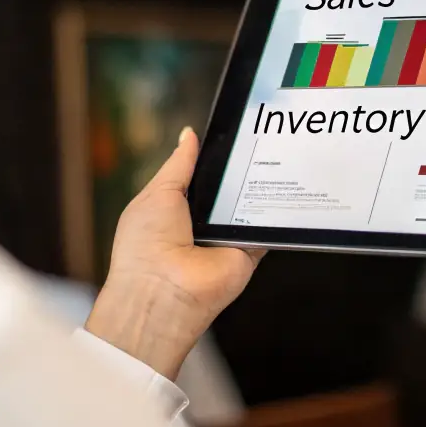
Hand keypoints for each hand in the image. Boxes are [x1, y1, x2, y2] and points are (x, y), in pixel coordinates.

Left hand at [85, 127, 263, 379]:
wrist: (161, 291)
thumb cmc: (144, 246)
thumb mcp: (158, 192)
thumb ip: (179, 164)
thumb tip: (190, 135)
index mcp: (176, 208)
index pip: (202, 177)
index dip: (214, 158)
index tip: (233, 135)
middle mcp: (202, 225)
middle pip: (229, 189)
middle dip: (240, 170)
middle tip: (257, 144)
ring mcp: (225, 240)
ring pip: (250, 206)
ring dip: (257, 190)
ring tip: (270, 163)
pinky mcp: (247, 254)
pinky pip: (266, 231)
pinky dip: (272, 217)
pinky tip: (280, 194)